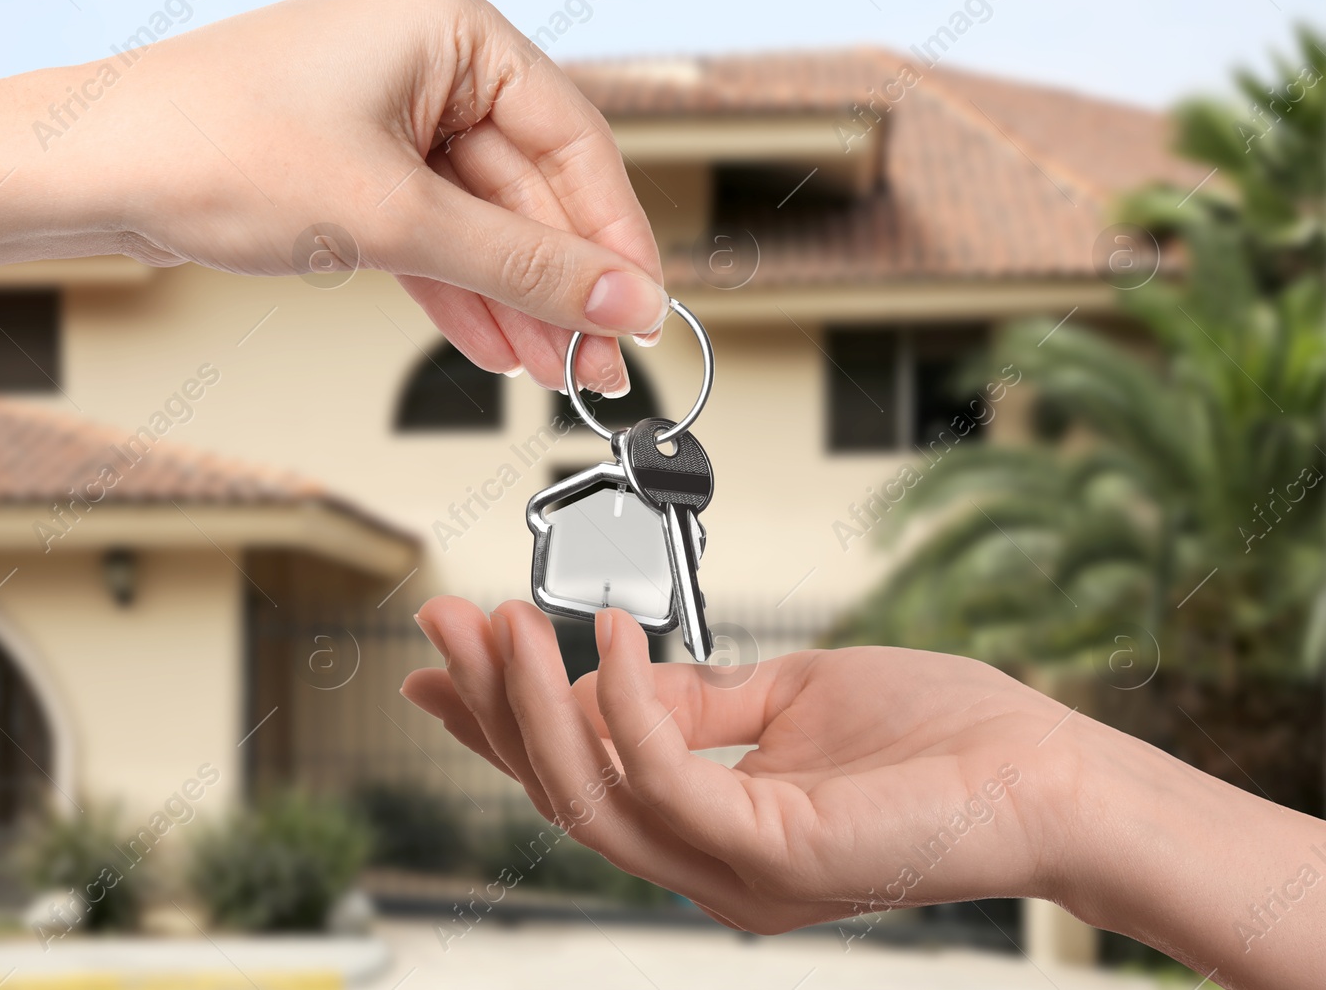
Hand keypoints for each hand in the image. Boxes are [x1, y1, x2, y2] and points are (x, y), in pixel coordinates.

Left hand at [88, 0, 662, 393]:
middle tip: (597, 359)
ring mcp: (388, 112)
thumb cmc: (207, 147)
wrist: (88, 171)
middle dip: (561, 283)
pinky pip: (434, 232)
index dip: (614, 238)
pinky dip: (463, 290)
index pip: (574, 140)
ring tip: (553, 370)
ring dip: (517, 300)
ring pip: (483, 219)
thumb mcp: (393, 218)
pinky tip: (499, 343)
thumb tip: (615, 300)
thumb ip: (522, 265)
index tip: (642, 311)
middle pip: (532, 186)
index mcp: (449, 22)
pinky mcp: (355, 163)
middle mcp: (426, 56)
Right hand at [403, 599, 1325, 988]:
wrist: (1053, 777)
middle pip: (560, 793)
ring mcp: (735, 872)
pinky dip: (624, 704)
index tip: (440, 661)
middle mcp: (707, 866)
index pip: (577, 779)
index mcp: (708, 830)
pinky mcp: (772, 855)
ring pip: (589, 797)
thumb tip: (613, 668)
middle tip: (444, 619)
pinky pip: (665, 780)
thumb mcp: (790, 697)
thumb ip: (699, 697)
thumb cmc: (940, 737)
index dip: (496, 725)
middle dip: (491, 706)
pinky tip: (611, 636)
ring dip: (532, 704)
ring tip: (505, 619)